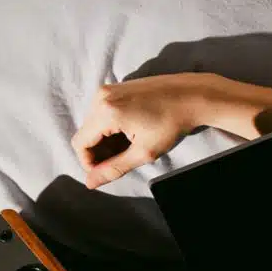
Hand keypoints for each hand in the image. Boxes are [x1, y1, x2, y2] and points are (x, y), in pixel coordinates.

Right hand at [71, 73, 213, 188]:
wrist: (191, 96)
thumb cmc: (172, 124)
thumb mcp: (144, 152)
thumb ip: (114, 168)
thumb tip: (90, 183)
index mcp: (106, 112)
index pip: (80, 143)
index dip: (89, 163)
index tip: (107, 171)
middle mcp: (101, 97)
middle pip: (86, 133)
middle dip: (99, 152)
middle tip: (124, 160)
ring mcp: (108, 90)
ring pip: (94, 124)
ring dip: (106, 140)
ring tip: (131, 147)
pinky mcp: (116, 88)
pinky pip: (103, 112)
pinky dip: (112, 127)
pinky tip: (132, 133)